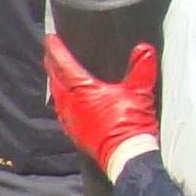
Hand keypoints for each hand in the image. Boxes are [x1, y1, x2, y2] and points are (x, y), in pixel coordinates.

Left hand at [43, 34, 160, 173]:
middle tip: (50, 53)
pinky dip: (61, 101)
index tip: (49, 40)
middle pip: (56, 80)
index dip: (56, 51)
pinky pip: (62, 112)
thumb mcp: (140, 93)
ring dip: (56, 83)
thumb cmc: (131, 123)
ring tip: (56, 74)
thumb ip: (142, 69)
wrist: (125, 155)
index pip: (64, 66)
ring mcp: (71, 120)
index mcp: (84, 91)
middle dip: (52, 65)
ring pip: (57, 96)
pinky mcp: (74, 132)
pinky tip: (65, 101)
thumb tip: (145, 49)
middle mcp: (72, 105)